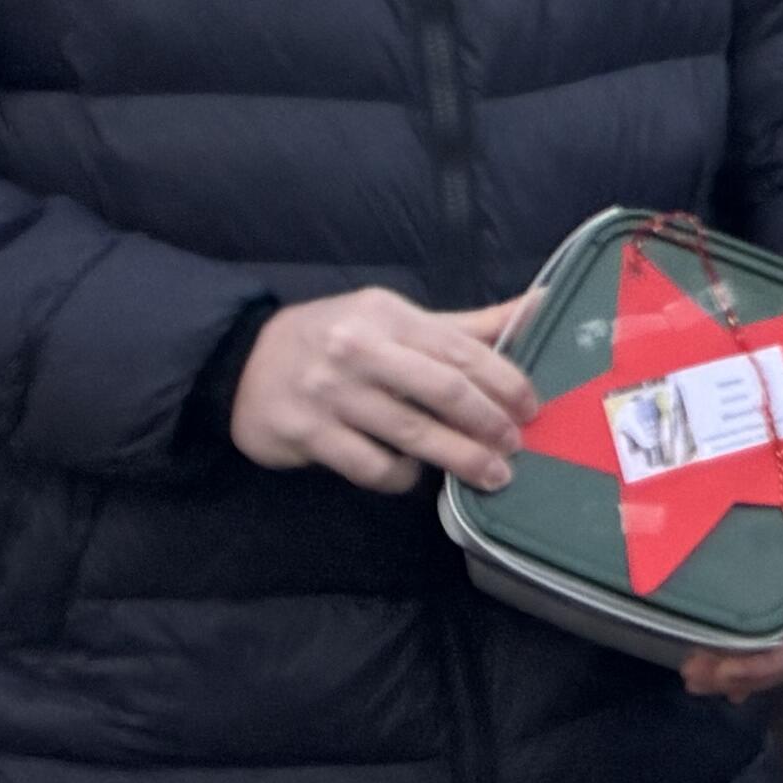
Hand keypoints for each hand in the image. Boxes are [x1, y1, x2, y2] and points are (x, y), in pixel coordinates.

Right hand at [232, 289, 534, 493]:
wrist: (243, 362)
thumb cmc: (336, 339)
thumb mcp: (394, 319)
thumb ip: (464, 326)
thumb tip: (539, 305)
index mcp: (388, 316)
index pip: (462, 350)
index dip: (505, 382)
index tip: (531, 408)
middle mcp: (359, 350)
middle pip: (444, 392)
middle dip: (488, 424)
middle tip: (515, 447)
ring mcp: (330, 394)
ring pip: (412, 434)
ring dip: (459, 458)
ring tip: (489, 475)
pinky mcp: (307, 434)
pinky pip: (372, 466)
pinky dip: (402, 476)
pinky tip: (414, 474)